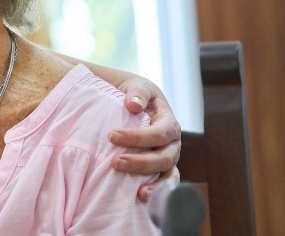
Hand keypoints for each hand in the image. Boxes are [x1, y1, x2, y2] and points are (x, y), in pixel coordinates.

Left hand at [109, 77, 181, 200]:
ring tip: (138, 192)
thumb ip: (137, 93)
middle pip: (164, 157)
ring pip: (167, 173)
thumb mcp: (136, 86)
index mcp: (168, 121)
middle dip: (140, 162)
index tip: (111, 136)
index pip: (158, 133)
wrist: (135, 102)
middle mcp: (172, 142)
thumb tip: (134, 105)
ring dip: (153, 183)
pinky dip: (158, 191)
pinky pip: (165, 182)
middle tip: (115, 162)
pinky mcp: (161, 168)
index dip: (137, 137)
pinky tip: (143, 197)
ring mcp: (169, 156)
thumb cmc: (135, 94)